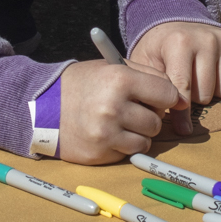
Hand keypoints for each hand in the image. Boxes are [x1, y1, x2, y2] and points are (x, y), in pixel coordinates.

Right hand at [57, 60, 180, 163]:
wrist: (42, 108)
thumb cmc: (83, 84)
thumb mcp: (111, 67)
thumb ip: (146, 76)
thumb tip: (179, 97)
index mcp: (120, 80)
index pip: (168, 94)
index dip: (166, 97)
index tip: (159, 99)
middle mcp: (114, 108)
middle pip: (157, 121)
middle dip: (149, 117)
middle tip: (132, 110)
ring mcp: (106, 134)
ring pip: (146, 141)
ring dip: (138, 134)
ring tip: (119, 123)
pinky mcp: (99, 154)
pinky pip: (128, 153)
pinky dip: (123, 146)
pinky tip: (108, 134)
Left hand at [129, 21, 220, 134]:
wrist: (174, 20)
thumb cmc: (158, 48)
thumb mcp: (146, 64)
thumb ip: (152, 89)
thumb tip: (165, 123)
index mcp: (179, 43)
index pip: (184, 89)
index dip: (182, 112)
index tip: (183, 129)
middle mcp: (205, 39)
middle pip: (205, 94)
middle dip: (193, 99)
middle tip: (183, 89)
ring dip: (209, 92)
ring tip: (196, 80)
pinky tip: (209, 71)